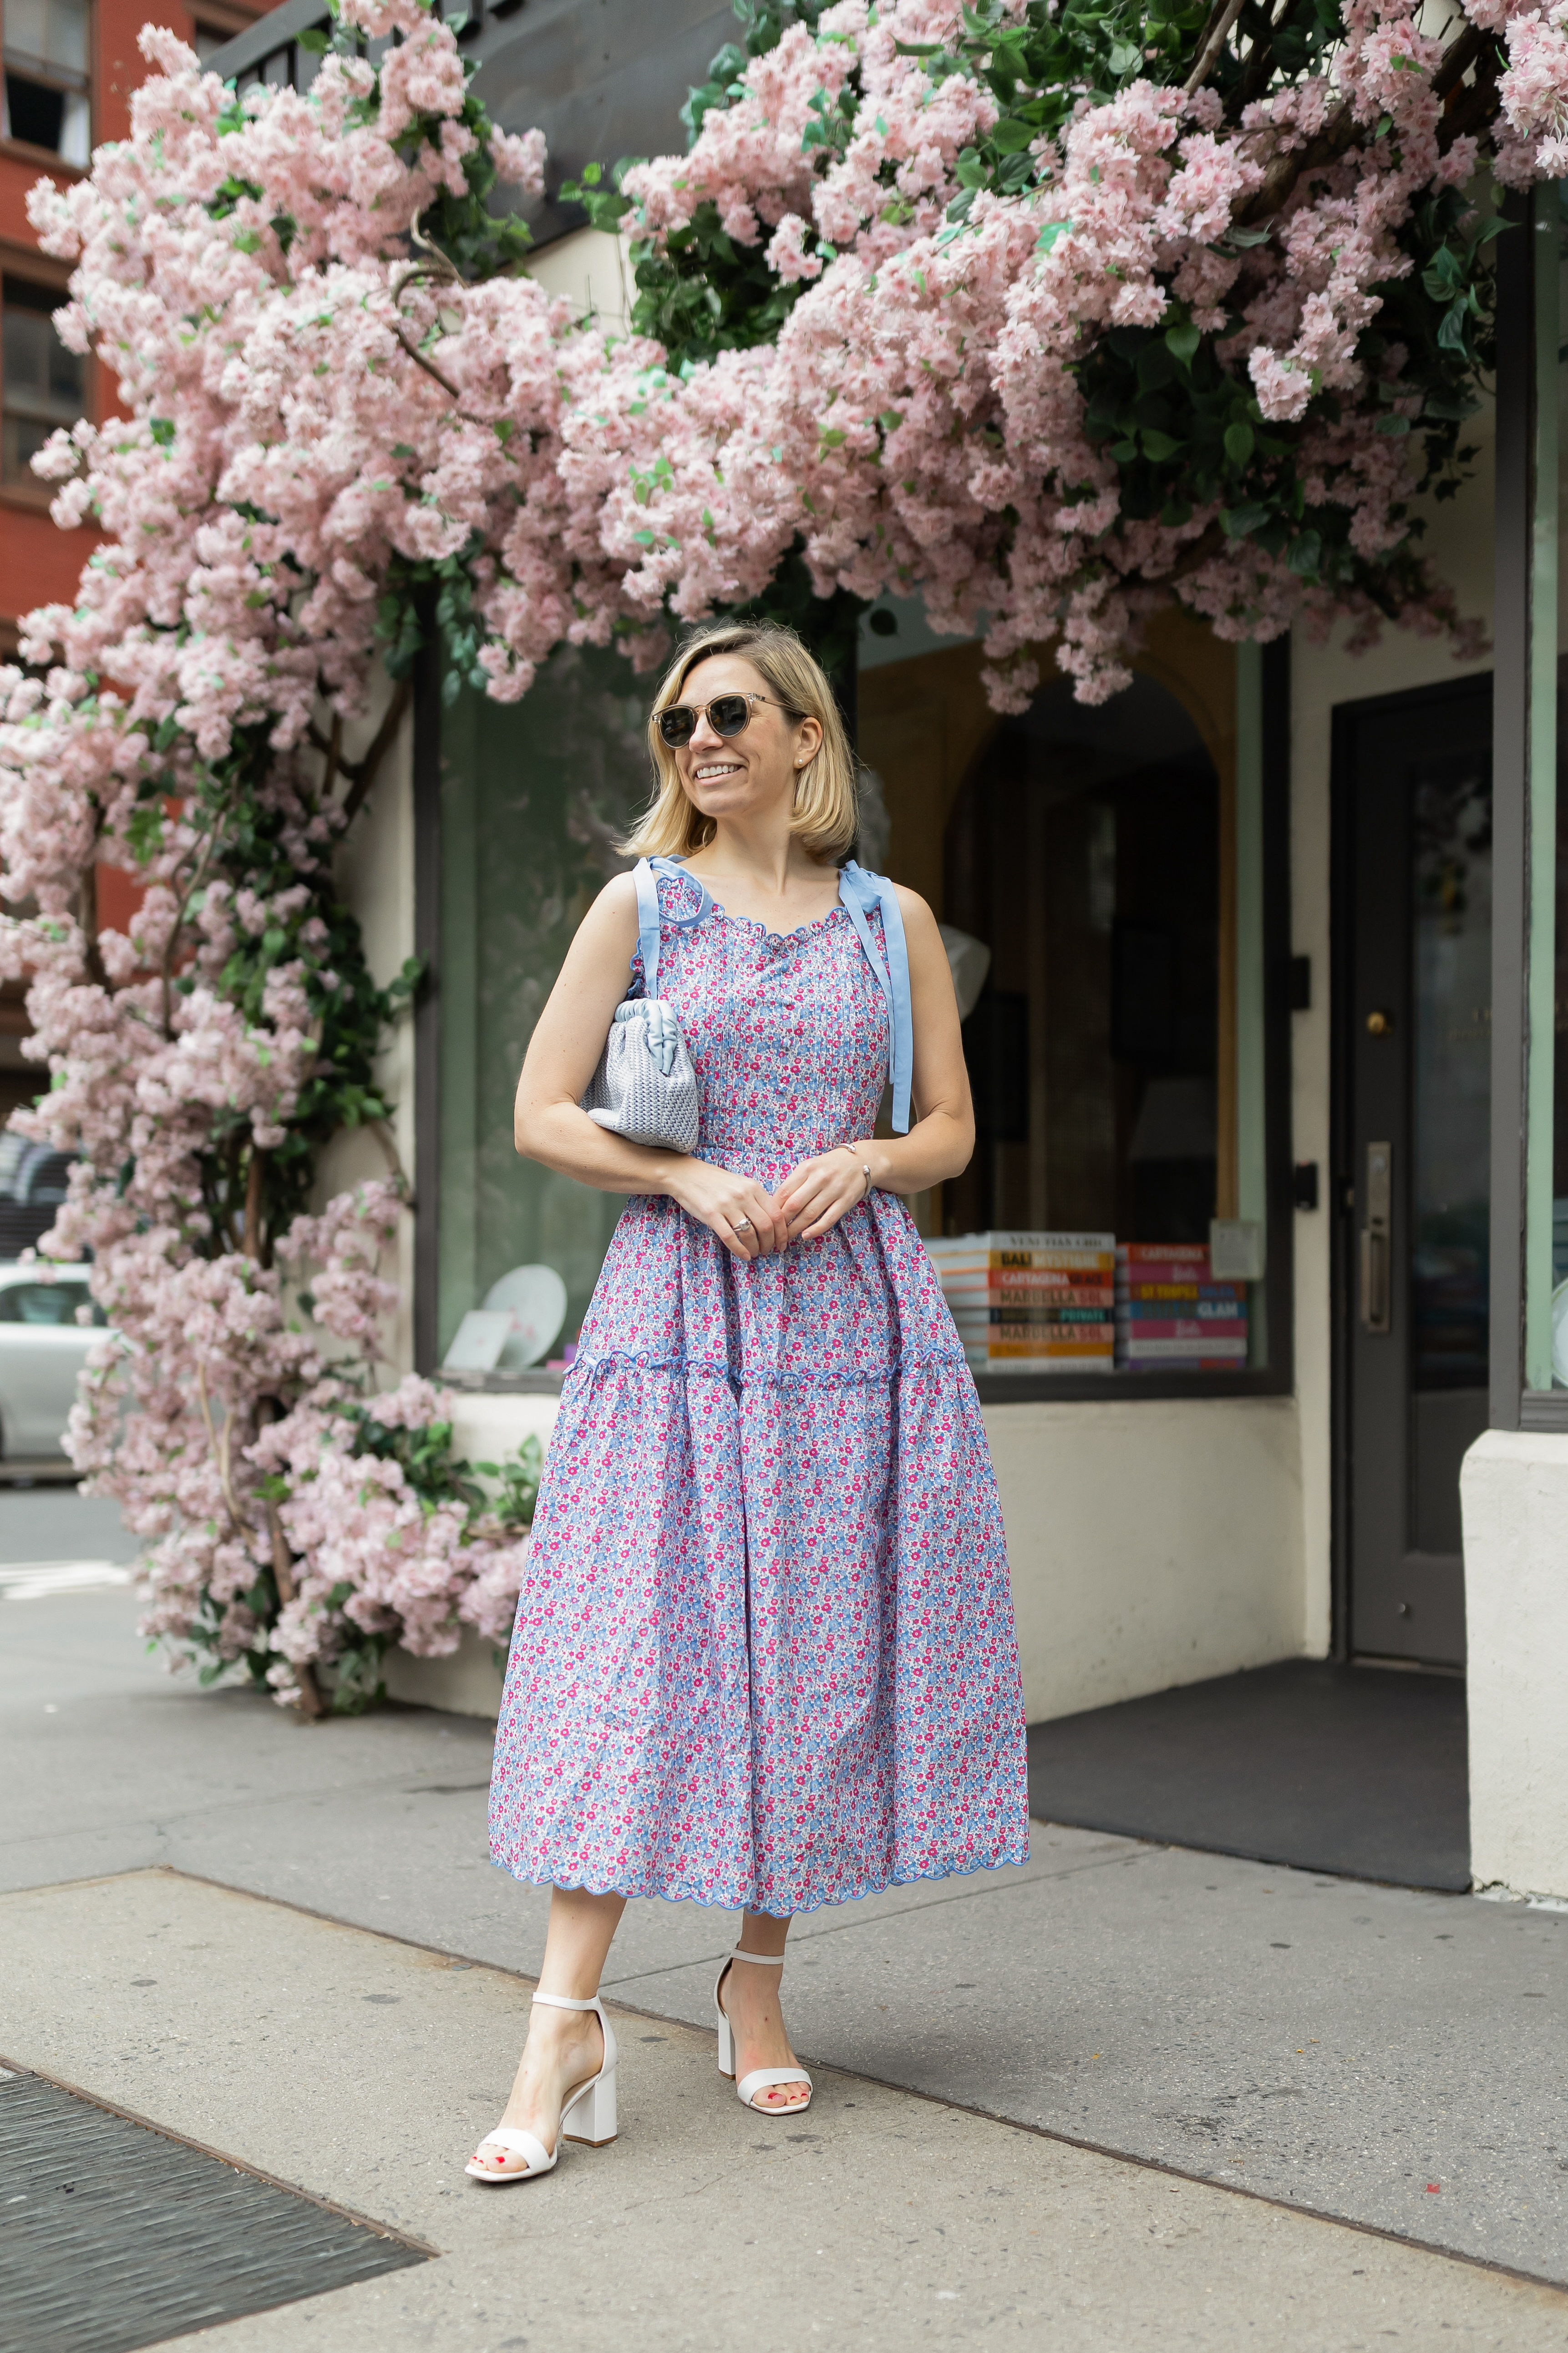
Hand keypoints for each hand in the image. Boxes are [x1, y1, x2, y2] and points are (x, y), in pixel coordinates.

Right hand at [664, 1157, 788, 1259]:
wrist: (687, 1175)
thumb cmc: (716, 1182)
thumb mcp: (741, 1185)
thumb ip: (756, 1200)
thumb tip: (773, 1223)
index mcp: (753, 1187)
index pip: (776, 1214)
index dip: (782, 1233)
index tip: (782, 1244)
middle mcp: (743, 1195)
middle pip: (766, 1226)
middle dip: (770, 1243)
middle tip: (768, 1251)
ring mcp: (727, 1204)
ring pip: (750, 1233)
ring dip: (755, 1248)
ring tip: (755, 1253)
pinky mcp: (711, 1214)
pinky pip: (730, 1237)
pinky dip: (740, 1250)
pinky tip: (744, 1256)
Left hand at [773, 1146, 871, 1243]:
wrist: (861, 1161)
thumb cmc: (829, 1165)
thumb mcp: (810, 1166)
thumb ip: (795, 1182)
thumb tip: (776, 1204)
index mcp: (807, 1168)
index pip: (784, 1192)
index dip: (773, 1209)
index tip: (767, 1220)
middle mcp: (820, 1178)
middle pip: (794, 1204)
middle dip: (782, 1223)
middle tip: (774, 1234)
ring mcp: (834, 1190)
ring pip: (809, 1214)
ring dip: (795, 1229)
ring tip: (786, 1238)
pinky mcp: (846, 1201)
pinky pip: (828, 1219)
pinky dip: (815, 1230)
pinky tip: (805, 1236)